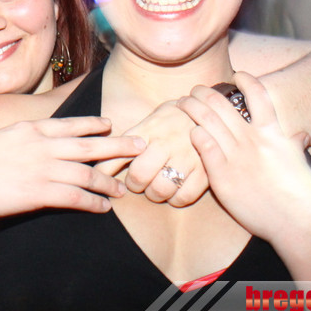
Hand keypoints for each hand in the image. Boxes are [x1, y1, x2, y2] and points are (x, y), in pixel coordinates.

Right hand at [0, 116, 145, 219]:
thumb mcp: (1, 136)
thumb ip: (25, 137)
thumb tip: (39, 139)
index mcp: (32, 128)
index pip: (72, 123)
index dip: (95, 124)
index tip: (111, 125)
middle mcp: (42, 145)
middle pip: (90, 145)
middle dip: (119, 146)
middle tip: (141, 146)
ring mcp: (42, 169)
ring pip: (88, 173)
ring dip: (109, 181)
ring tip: (123, 188)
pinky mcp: (39, 193)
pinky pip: (76, 197)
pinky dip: (94, 202)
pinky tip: (104, 207)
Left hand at [94, 100, 208, 206]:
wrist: (212, 110)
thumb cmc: (174, 118)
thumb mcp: (149, 121)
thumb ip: (126, 141)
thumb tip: (98, 164)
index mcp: (148, 129)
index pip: (118, 154)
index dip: (106, 172)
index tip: (105, 179)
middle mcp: (165, 142)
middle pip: (139, 176)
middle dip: (134, 185)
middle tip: (138, 182)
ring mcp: (186, 157)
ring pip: (160, 190)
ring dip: (154, 194)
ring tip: (156, 187)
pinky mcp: (204, 171)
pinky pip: (183, 197)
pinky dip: (175, 200)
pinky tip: (174, 192)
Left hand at [176, 72, 310, 243]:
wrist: (302, 223)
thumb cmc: (305, 195)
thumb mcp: (300, 162)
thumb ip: (295, 145)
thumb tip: (301, 135)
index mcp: (274, 133)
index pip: (258, 95)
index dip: (246, 80)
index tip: (236, 75)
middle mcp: (253, 139)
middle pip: (222, 104)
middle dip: (204, 93)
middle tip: (195, 90)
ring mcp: (237, 156)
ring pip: (207, 120)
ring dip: (192, 107)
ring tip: (183, 103)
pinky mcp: (223, 176)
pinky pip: (204, 146)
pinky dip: (196, 134)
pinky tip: (191, 131)